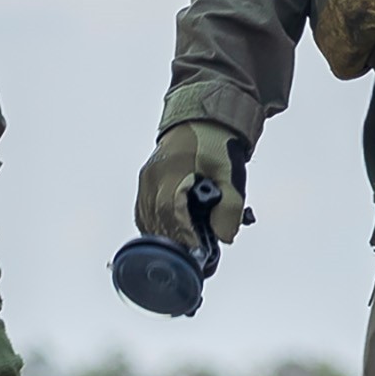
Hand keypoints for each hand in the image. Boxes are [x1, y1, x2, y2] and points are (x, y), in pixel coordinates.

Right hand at [137, 122, 247, 254]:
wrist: (202, 119)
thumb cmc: (217, 145)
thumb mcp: (230, 174)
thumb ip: (230, 206)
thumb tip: (223, 237)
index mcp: (173, 170)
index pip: (172, 210)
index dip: (183, 234)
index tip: (197, 252)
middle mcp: (153, 175)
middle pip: (157, 218)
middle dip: (175, 240)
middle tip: (194, 256)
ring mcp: (145, 179)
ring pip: (147, 218)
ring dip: (165, 236)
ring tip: (185, 248)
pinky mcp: (144, 182)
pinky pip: (144, 212)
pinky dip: (156, 227)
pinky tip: (170, 235)